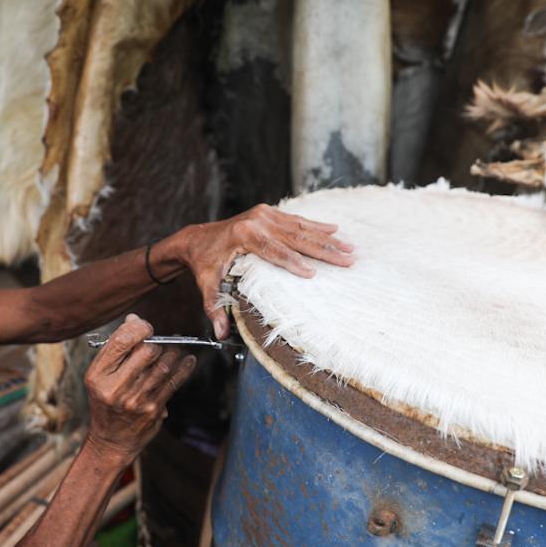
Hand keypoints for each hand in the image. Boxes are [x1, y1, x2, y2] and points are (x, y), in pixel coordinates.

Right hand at [83, 315, 196, 466]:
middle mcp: (115, 388)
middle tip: (162, 340)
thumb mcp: (100, 377)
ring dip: (174, 353)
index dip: (139, 328)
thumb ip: (116, 349)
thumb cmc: (106, 403)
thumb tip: (134, 320)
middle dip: (157, 342)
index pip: (121, 341)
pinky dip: (184, 368)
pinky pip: (173, 383)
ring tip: (177, 347)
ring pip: (163, 366)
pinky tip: (189, 360)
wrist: (111, 441)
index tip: (146, 327)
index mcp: (98, 375)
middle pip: (146, 352)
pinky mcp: (153, 409)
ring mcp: (136, 400)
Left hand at [177, 204, 354, 337]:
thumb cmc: (204, 263)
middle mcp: (257, 221)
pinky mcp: (268, 212)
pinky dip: (316, 226)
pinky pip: (296, 220)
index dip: (294, 263)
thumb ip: (214, 308)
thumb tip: (221, 333)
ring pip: (300, 228)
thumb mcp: (208, 286)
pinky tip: (334, 229)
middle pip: (295, 237)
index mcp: (244, 236)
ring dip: (327, 238)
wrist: (196, 238)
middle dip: (324, 249)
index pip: (274, 251)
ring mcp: (264, 214)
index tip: (314, 273)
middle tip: (348, 258)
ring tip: (349, 247)